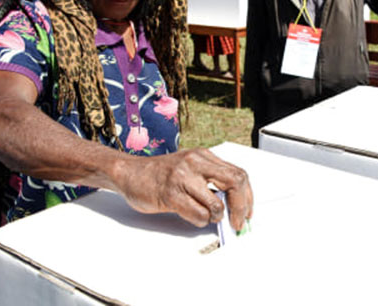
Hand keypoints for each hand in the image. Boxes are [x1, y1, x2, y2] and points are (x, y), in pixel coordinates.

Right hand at [116, 148, 252, 230]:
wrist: (130, 172)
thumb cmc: (161, 174)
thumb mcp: (190, 167)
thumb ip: (211, 180)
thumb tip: (235, 204)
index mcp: (203, 156)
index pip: (238, 174)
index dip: (248, 196)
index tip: (247, 211)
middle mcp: (195, 162)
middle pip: (235, 183)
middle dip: (241, 207)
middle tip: (238, 222)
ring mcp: (183, 177)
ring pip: (216, 204)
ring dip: (215, 217)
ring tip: (206, 216)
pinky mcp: (171, 193)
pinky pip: (197, 214)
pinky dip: (200, 221)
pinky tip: (192, 215)